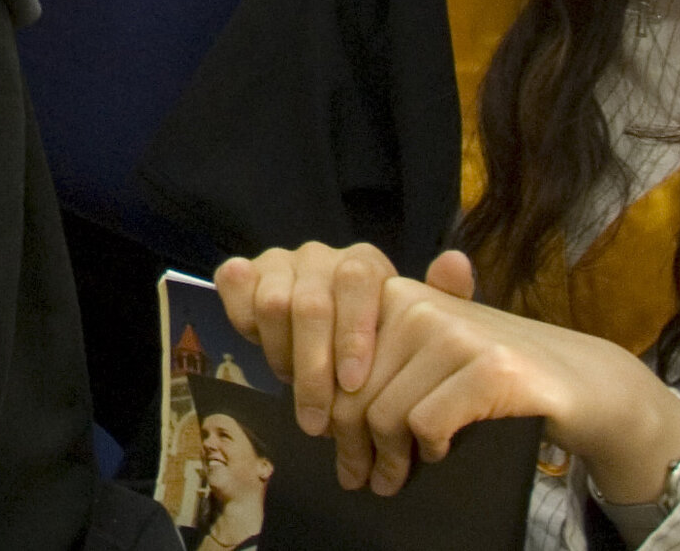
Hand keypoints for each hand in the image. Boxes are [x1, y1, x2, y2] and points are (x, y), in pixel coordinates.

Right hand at [215, 242, 404, 445]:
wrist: (324, 326)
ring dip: (282, 356)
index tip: (353, 384)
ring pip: (272, 304)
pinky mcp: (243, 270)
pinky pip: (235, 289)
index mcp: (363, 264)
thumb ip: (417, 328)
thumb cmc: (366, 341)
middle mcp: (320, 257)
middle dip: (313, 370)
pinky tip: (261, 350)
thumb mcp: (396, 337)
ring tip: (294, 387)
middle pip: (311, 306)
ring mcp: (279, 261)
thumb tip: (444, 297)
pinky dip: (244, 324)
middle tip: (316, 422)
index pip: (358, 283)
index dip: (353, 334)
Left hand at [328, 252, 679, 503]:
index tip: (326, 442)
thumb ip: (376, 367)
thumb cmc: (491, 375)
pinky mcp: (491, 370)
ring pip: (386, 415)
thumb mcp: (427, 356)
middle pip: (354, 395)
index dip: (325, 410)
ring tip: (389, 480)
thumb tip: (315, 413)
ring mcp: (457, 335)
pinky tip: (441, 453)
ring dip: (387, 461)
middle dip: (350, 447)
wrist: (581, 380)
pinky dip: (430, 450)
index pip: (331, 362)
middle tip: (356, 478)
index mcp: (395, 295)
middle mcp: (420, 304)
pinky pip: (427, 425)